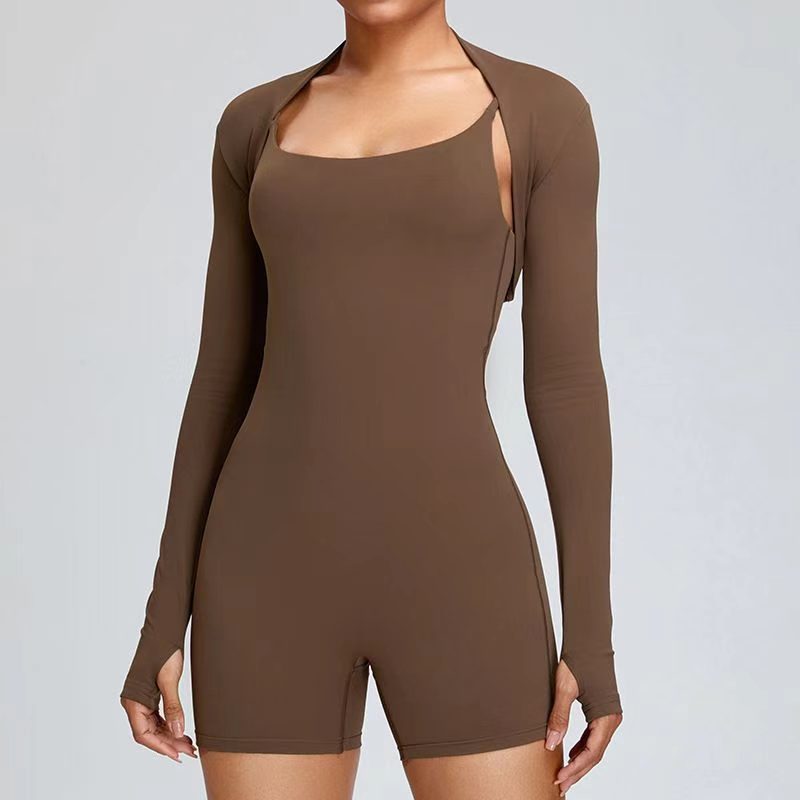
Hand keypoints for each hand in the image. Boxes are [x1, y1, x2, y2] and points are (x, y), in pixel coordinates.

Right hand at [121, 649, 197, 761]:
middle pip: (149, 733)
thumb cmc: (164, 651)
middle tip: (189, 752)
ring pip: (153, 726)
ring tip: (189, 744)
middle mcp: (133, 703)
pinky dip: (169, 724)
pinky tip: (182, 730)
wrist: (163, 630)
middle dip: (169, 743)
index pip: (143, 734)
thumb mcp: (169, 680)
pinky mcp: (149, 694)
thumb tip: (178, 732)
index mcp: (133, 701)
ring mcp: (141, 699)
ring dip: (170, 735)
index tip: (177, 755)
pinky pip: (157, 716)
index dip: (160, 747)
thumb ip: (173, 707)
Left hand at [544, 660, 621, 795]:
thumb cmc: (578, 660)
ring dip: (580, 760)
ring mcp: (608, 715)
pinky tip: (571, 752)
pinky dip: (582, 747)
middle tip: (560, 785)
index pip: (591, 753)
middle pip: (595, 754)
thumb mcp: (564, 689)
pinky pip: (594, 735)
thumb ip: (559, 717)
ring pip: (595, 746)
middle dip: (578, 771)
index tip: (560, 779)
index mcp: (605, 717)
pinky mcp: (602, 710)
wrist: (589, 639)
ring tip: (564, 773)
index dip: (575, 769)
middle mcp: (611, 719)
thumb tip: (550, 743)